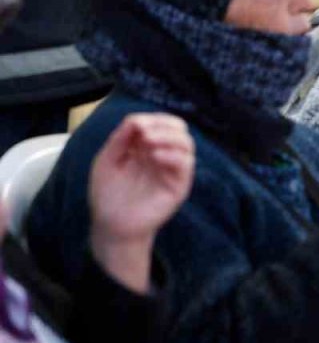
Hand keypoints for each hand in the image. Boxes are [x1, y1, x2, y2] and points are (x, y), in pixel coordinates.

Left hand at [89, 114, 195, 293]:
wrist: (111, 223)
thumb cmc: (108, 193)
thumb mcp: (107, 159)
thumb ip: (121, 138)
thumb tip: (138, 119)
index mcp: (148, 147)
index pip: (161, 123)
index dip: (152, 119)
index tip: (134, 125)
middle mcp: (164, 155)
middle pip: (178, 129)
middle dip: (163, 125)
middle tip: (144, 132)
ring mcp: (173, 170)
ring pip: (187, 143)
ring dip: (169, 137)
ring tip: (148, 142)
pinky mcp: (179, 186)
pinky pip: (186, 164)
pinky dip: (173, 155)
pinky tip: (155, 156)